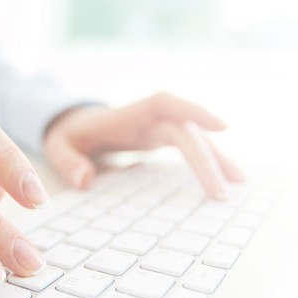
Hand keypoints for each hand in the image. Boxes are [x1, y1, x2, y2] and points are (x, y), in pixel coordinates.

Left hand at [43, 92, 244, 197]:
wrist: (74, 124)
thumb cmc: (69, 134)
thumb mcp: (57, 146)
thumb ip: (67, 161)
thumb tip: (85, 179)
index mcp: (128, 114)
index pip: (166, 104)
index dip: (194, 111)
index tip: (223, 127)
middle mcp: (150, 117)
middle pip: (186, 131)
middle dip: (207, 159)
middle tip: (222, 193)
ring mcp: (159, 127)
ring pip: (196, 138)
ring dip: (218, 158)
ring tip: (240, 182)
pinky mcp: (163, 138)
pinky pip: (192, 146)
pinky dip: (209, 161)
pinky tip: (227, 178)